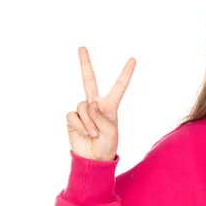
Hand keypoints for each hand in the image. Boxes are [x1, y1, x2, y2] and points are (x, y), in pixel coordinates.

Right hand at [65, 46, 135, 160]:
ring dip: (89, 123)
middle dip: (84, 63)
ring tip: (94, 134)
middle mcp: (95, 104)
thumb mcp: (109, 131)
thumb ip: (100, 116)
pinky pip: (73, 116)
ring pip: (83, 107)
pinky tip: (84, 133)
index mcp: (110, 105)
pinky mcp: (72, 118)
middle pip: (88, 80)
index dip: (126, 73)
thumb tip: (91, 103)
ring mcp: (82, 110)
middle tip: (81, 46)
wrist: (92, 159)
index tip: (133, 59)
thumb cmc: (106, 145)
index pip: (119, 86)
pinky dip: (80, 126)